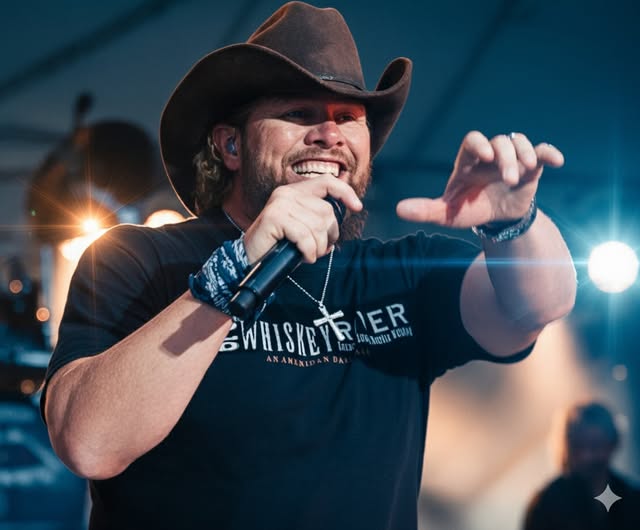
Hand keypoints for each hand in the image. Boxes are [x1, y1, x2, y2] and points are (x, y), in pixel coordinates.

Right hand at [242, 176, 362, 263]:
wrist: (251, 260)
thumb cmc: (279, 246)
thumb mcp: (303, 231)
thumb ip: (319, 223)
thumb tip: (339, 226)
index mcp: (295, 192)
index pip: (327, 182)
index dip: (345, 192)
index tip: (357, 207)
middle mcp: (287, 193)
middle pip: (327, 211)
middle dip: (328, 235)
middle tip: (318, 249)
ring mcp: (280, 204)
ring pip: (318, 226)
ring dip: (318, 247)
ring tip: (308, 254)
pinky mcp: (274, 217)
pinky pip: (305, 236)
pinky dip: (308, 251)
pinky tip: (303, 257)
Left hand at [396, 131, 563, 226]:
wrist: (495, 220)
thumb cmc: (468, 210)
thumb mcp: (447, 214)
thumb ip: (425, 210)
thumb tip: (399, 210)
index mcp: (468, 163)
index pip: (472, 142)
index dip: (480, 144)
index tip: (485, 156)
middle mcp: (490, 156)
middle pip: (500, 141)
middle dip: (505, 157)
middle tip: (508, 178)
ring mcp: (512, 158)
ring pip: (520, 143)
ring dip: (524, 156)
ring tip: (522, 176)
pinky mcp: (531, 167)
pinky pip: (542, 152)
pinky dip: (549, 153)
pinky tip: (557, 161)